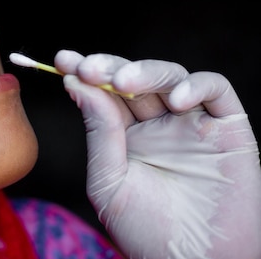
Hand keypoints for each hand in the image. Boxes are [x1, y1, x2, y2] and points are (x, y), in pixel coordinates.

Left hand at [54, 49, 260, 258]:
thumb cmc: (146, 230)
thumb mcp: (109, 181)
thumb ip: (98, 131)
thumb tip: (78, 84)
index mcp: (125, 134)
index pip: (104, 92)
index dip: (85, 72)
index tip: (63, 62)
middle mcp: (157, 123)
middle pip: (134, 78)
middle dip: (109, 67)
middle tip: (88, 67)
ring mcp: (191, 122)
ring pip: (170, 76)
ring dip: (145, 71)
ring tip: (123, 81)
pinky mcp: (228, 127)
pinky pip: (216, 89)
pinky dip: (197, 85)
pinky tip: (176, 100)